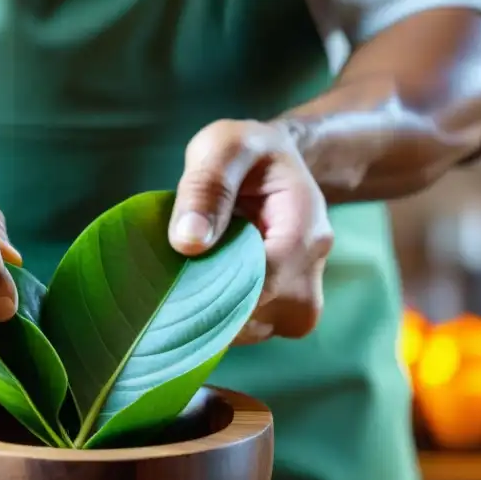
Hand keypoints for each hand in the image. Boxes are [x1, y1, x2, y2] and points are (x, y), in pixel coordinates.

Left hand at [170, 119, 334, 344]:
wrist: (277, 165)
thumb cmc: (248, 153)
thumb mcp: (224, 147)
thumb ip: (206, 188)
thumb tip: (188, 242)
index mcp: (305, 231)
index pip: (261, 284)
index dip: (212, 291)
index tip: (170, 284)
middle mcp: (311, 274)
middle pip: (254, 316)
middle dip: (204, 304)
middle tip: (168, 278)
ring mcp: (301, 301)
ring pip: (247, 332)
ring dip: (208, 312)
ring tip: (186, 275)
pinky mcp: (283, 316)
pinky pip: (246, 332)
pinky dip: (216, 318)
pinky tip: (200, 286)